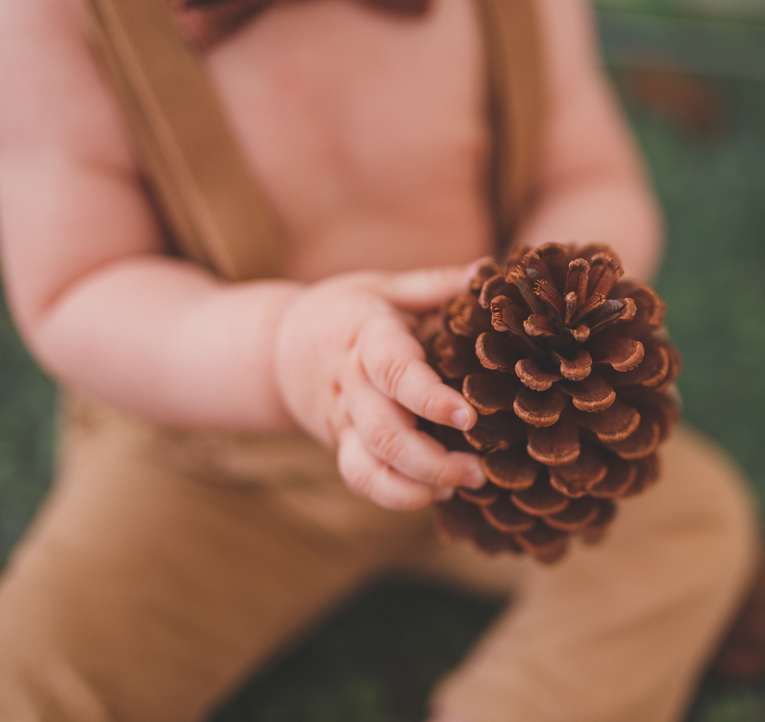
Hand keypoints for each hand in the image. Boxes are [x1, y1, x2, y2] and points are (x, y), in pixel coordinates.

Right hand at [274, 264, 485, 510]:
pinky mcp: (340, 444)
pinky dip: (396, 495)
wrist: (278, 347)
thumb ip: (435, 284)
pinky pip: (361, 479)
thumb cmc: (348, 312)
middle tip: (479, 469)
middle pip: (385, 431)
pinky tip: (434, 492)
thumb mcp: (384, 287)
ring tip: (464, 482)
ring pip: (370, 464)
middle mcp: (351, 383)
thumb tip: (486, 270)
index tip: (468, 415)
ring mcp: (343, 420)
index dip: (429, 398)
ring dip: (419, 484)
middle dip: (433, 460)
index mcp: (367, 336)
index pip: (394, 370)